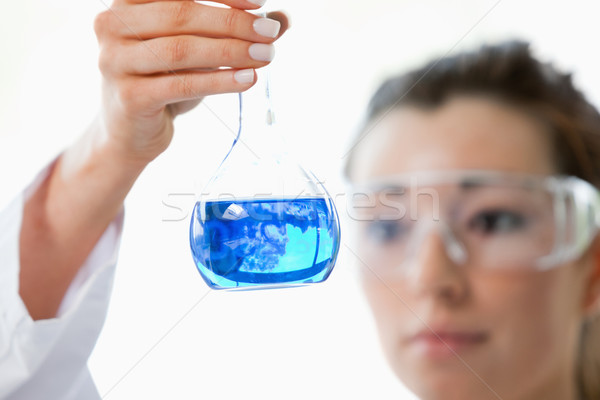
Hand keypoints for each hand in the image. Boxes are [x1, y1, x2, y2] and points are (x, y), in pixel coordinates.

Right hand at [93, 0, 288, 166]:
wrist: (131, 132)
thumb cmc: (165, 81)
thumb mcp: (198, 50)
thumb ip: (233, 30)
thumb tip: (283, 18)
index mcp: (127, 2)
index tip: (260, 3)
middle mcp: (112, 24)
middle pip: (180, 15)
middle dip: (233, 23)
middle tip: (270, 33)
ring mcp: (115, 61)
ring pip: (181, 49)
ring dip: (230, 51)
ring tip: (265, 56)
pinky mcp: (129, 97)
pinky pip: (181, 85)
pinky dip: (219, 81)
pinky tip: (248, 80)